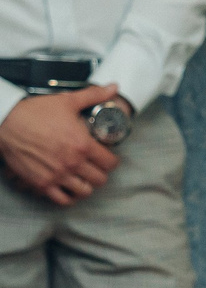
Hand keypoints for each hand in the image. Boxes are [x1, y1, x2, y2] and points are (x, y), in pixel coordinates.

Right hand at [0, 88, 119, 205]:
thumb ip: (93, 96)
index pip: (111, 163)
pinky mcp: (42, 183)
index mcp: (83, 145)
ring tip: (82, 178)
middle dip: (99, 173)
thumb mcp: (66, 100)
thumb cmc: (34, 111)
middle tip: (93, 167)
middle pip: (100, 179)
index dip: (111, 160)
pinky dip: (68, 197)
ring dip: (86, 186)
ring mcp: (57, 175)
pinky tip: (68, 189)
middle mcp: (73, 163)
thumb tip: (114, 87)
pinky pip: (63, 200)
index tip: (106, 158)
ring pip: (84, 192)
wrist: (5, 121)